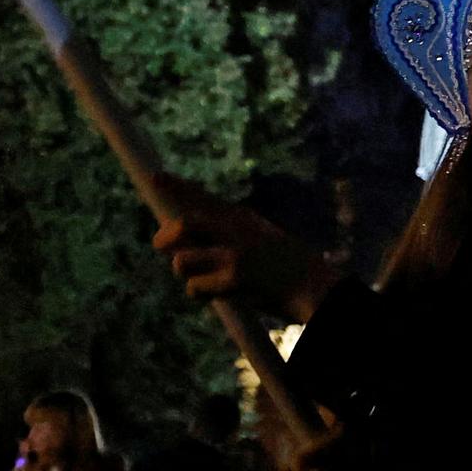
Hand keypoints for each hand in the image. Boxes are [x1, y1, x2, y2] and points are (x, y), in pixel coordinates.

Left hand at [153, 176, 339, 322]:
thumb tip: (184, 237)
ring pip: (183, 261)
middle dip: (165, 238)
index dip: (178, 187)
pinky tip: (220, 295)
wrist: (315, 285)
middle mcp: (237, 230)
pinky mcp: (235, 277)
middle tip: (162, 246)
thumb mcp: (259, 236)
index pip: (204, 198)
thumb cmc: (285, 266)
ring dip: (186, 274)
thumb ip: (226, 232)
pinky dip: (200, 294)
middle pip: (184, 225)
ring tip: (206, 281)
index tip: (156, 177)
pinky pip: (195, 288)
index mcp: (242, 218)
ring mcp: (235, 253)